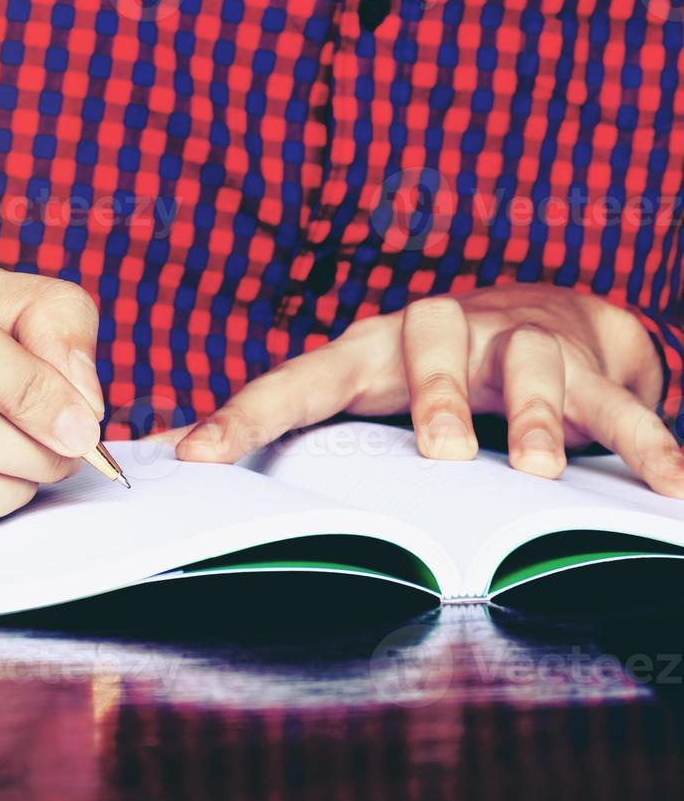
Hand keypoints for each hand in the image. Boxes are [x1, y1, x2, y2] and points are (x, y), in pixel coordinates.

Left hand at [176, 284, 683, 494]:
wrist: (545, 311)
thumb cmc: (421, 367)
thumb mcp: (352, 388)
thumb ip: (280, 422)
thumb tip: (167, 453)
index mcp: (368, 348)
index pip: (297, 376)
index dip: (246, 414)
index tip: (198, 455)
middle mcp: (442, 332)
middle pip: (431, 333)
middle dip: (434, 390)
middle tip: (439, 449)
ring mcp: (519, 343)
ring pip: (530, 359)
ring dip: (535, 414)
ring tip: (537, 470)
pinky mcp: (588, 366)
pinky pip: (622, 404)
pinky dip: (648, 443)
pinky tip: (673, 488)